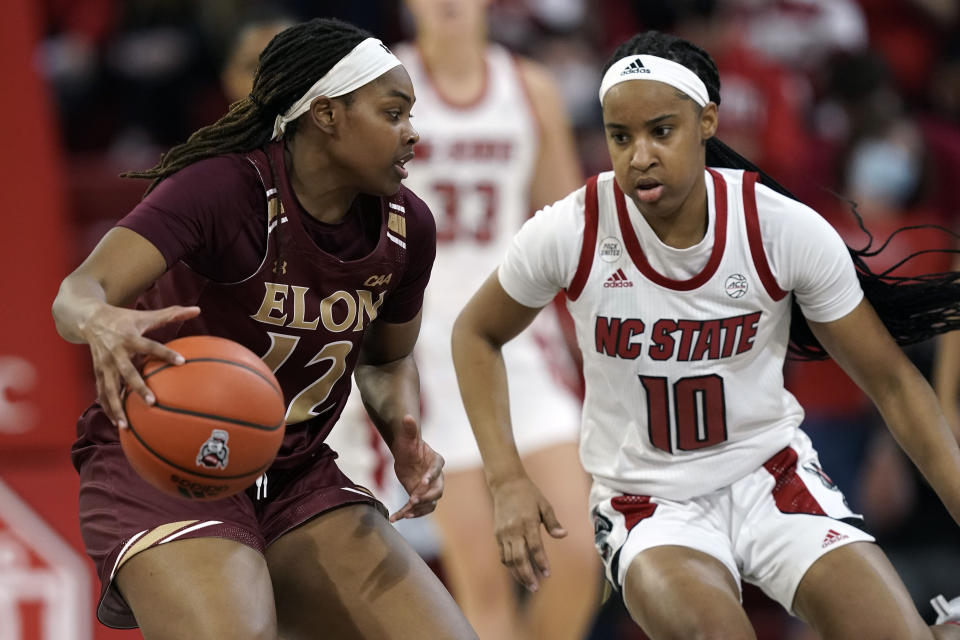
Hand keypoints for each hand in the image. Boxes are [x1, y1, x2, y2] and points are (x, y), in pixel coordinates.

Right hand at [79, 304, 200, 427]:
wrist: (89, 319)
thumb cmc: (124, 318)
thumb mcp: (146, 315)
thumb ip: (172, 314)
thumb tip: (198, 309)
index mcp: (130, 338)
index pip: (151, 346)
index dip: (165, 353)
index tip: (181, 361)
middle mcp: (116, 353)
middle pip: (127, 373)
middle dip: (138, 388)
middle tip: (152, 403)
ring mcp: (104, 365)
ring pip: (109, 388)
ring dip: (116, 407)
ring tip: (126, 425)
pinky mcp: (97, 373)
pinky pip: (101, 393)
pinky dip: (107, 407)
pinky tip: (116, 423)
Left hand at [389, 415, 444, 521]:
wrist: (406, 455)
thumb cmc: (409, 445)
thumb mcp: (407, 438)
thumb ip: (410, 429)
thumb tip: (407, 416)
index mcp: (437, 461)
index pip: (437, 470)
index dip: (431, 476)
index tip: (423, 482)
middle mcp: (437, 478)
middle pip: (437, 491)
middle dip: (426, 497)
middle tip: (413, 500)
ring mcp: (430, 490)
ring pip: (430, 504)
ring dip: (419, 510)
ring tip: (406, 513)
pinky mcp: (420, 497)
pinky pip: (418, 509)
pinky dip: (407, 514)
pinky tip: (395, 518)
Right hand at [490, 475, 565, 592]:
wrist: (506, 484)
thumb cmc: (529, 494)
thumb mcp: (544, 505)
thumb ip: (553, 522)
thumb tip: (563, 535)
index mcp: (527, 522)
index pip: (535, 547)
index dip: (541, 562)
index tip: (547, 574)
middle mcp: (514, 529)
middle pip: (519, 558)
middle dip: (527, 575)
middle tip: (536, 587)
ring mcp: (503, 533)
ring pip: (509, 559)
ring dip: (518, 574)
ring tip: (529, 584)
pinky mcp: (497, 534)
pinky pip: (503, 554)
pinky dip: (510, 565)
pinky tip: (519, 572)